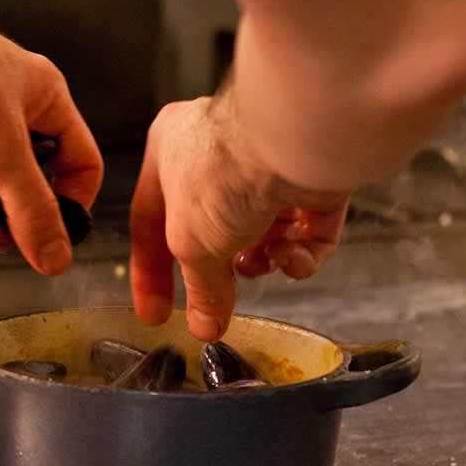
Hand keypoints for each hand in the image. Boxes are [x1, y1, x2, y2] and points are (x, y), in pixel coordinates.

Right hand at [129, 96, 348, 341]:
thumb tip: (205, 323)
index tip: (156, 311)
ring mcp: (270, 164)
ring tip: (262, 263)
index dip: (152, 273)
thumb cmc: (225, 167)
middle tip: (221, 303)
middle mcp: (219, 153)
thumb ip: (199, 290)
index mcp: (169, 151)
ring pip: (265, 232)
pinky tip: (293, 255)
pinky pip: (305, 230)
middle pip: (215, 230)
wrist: (291, 143)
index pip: (151, 222)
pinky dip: (301, 252)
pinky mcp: (314, 177)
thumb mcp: (192, 244)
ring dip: (265, 258)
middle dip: (223, 267)